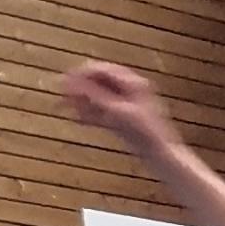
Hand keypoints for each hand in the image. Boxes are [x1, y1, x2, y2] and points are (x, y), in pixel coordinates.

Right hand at [61, 61, 178, 155]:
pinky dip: (90, 114)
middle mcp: (131, 91)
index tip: (64, 81)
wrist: (162, 156)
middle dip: (79, 89)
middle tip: (62, 96)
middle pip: (99, 83)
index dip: (81, 73)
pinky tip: (77, 119)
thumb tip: (71, 82)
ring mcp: (127, 105)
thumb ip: (94, 95)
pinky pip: (104, 112)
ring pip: (99, 98)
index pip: (102, 69)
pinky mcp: (125, 120)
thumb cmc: (145, 132)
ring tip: (66, 108)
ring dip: (82, 102)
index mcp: (133, 83)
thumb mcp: (117, 112)